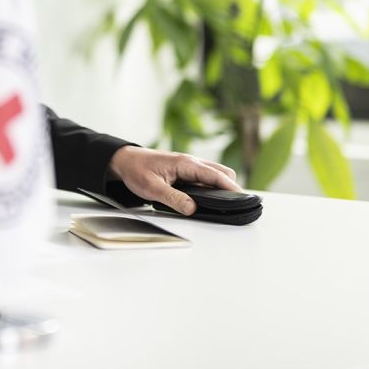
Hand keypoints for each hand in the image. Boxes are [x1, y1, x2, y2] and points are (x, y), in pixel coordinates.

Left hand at [109, 146, 240, 215]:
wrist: (125, 160)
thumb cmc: (136, 170)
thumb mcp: (152, 188)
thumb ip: (173, 198)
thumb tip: (192, 208)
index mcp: (186, 163)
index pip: (215, 175)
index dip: (231, 187)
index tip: (243, 198)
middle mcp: (191, 162)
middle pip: (221, 173)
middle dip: (231, 187)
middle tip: (236, 205)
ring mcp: (189, 166)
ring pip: (215, 175)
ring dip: (222, 187)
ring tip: (227, 204)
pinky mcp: (186, 171)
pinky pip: (205, 178)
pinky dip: (212, 187)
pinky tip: (210, 198)